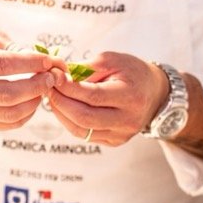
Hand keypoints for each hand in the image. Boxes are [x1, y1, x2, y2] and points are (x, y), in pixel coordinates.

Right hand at [0, 26, 60, 130]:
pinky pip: (9, 123)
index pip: (4, 64)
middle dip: (37, 86)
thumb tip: (41, 60)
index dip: (31, 63)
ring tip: (44, 88)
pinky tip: (32, 99)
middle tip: (52, 77)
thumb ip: (11, 43)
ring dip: (35, 101)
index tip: (49, 61)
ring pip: (11, 113)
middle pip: (9, 94)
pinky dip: (27, 113)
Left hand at [43, 52, 167, 144]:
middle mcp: (128, 119)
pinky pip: (85, 135)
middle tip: (48, 87)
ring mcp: (121, 134)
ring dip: (61, 113)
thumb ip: (85, 68)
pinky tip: (65, 108)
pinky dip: (70, 121)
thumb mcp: (113, 60)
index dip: (68, 88)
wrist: (155, 93)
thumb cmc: (133, 72)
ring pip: (81, 130)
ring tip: (53, 97)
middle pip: (84, 117)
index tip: (53, 76)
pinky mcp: (115, 141)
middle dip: (60, 102)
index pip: (92, 96)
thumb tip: (58, 76)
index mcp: (130, 96)